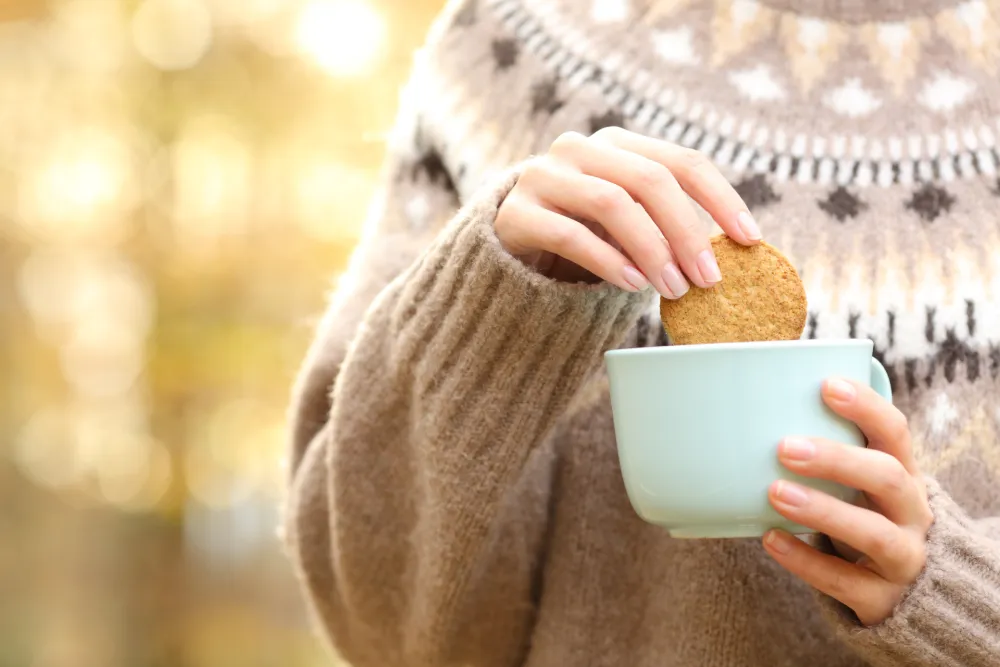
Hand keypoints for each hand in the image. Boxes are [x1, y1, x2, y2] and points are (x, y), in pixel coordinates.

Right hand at [494, 127, 760, 297]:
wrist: (506, 245)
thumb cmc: (583, 235)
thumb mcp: (627, 221)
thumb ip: (665, 223)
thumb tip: (730, 254)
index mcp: (617, 144)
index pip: (682, 161)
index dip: (721, 198)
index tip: (749, 239)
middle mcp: (579, 149)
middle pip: (649, 180)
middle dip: (687, 232)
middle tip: (709, 278)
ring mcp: (543, 177)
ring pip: (611, 203)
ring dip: (652, 249)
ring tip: (673, 289)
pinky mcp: (515, 213)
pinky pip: (569, 234)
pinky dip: (608, 261)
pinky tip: (632, 284)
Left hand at [762, 378, 933, 626]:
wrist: (908, 594)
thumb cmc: (864, 517)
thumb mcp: (859, 485)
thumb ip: (827, 454)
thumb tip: (753, 412)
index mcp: (905, 474)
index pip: (895, 433)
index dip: (866, 407)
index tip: (827, 385)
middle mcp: (913, 513)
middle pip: (888, 479)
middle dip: (838, 460)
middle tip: (785, 446)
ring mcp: (903, 558)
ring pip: (874, 534)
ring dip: (823, 511)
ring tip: (776, 493)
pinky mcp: (881, 599)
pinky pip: (844, 582)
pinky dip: (805, 560)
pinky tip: (770, 538)